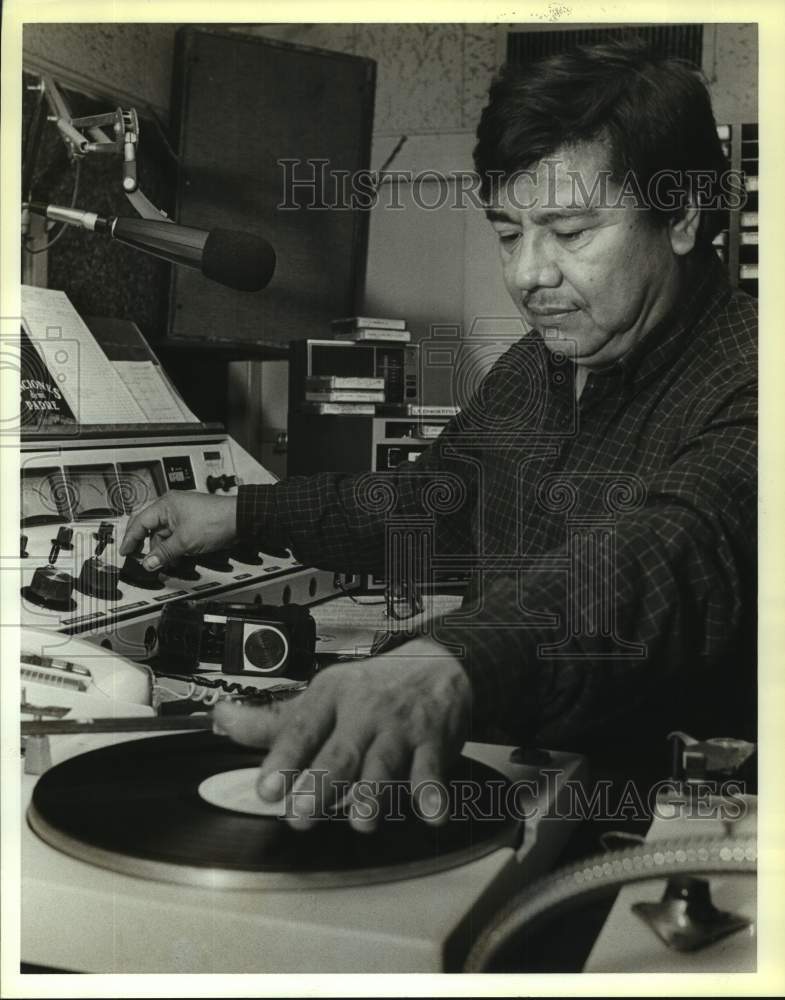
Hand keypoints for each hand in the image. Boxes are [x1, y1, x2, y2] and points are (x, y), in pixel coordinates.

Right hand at [119, 491, 237, 569]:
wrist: (240, 520)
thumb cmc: (215, 520)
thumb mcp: (184, 541)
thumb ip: (163, 553)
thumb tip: (149, 562)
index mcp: (165, 505)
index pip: (139, 522)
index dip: (130, 539)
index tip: (126, 553)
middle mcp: (171, 507)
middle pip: (150, 529)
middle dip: (147, 546)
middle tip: (142, 560)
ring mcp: (182, 516)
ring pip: (163, 535)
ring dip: (162, 551)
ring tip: (163, 565)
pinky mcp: (192, 524)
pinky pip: (175, 537)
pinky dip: (173, 548)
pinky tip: (174, 560)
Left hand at [212, 638, 471, 832]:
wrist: (441, 665)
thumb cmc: (374, 687)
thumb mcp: (323, 695)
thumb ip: (274, 719)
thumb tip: (221, 719)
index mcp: (332, 696)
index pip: (303, 727)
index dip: (284, 758)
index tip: (266, 787)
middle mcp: (365, 712)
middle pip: (340, 752)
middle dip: (321, 784)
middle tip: (301, 815)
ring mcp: (400, 730)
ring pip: (384, 763)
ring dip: (373, 793)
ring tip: (361, 820)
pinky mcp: (433, 745)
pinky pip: (433, 770)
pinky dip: (434, 792)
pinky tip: (431, 812)